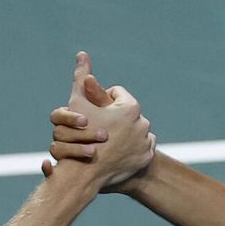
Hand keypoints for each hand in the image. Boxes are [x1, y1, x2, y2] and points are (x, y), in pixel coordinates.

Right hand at [41, 52, 155, 190]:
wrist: (84, 171)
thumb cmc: (79, 134)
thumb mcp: (78, 103)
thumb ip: (82, 78)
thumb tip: (82, 53)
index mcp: (130, 107)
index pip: (115, 95)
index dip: (101, 101)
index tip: (93, 112)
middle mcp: (143, 123)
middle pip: (126, 114)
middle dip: (114, 119)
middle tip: (99, 129)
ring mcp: (145, 142)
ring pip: (135, 132)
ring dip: (124, 134)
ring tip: (107, 141)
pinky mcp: (146, 158)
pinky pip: (141, 149)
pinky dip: (131, 150)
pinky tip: (117, 152)